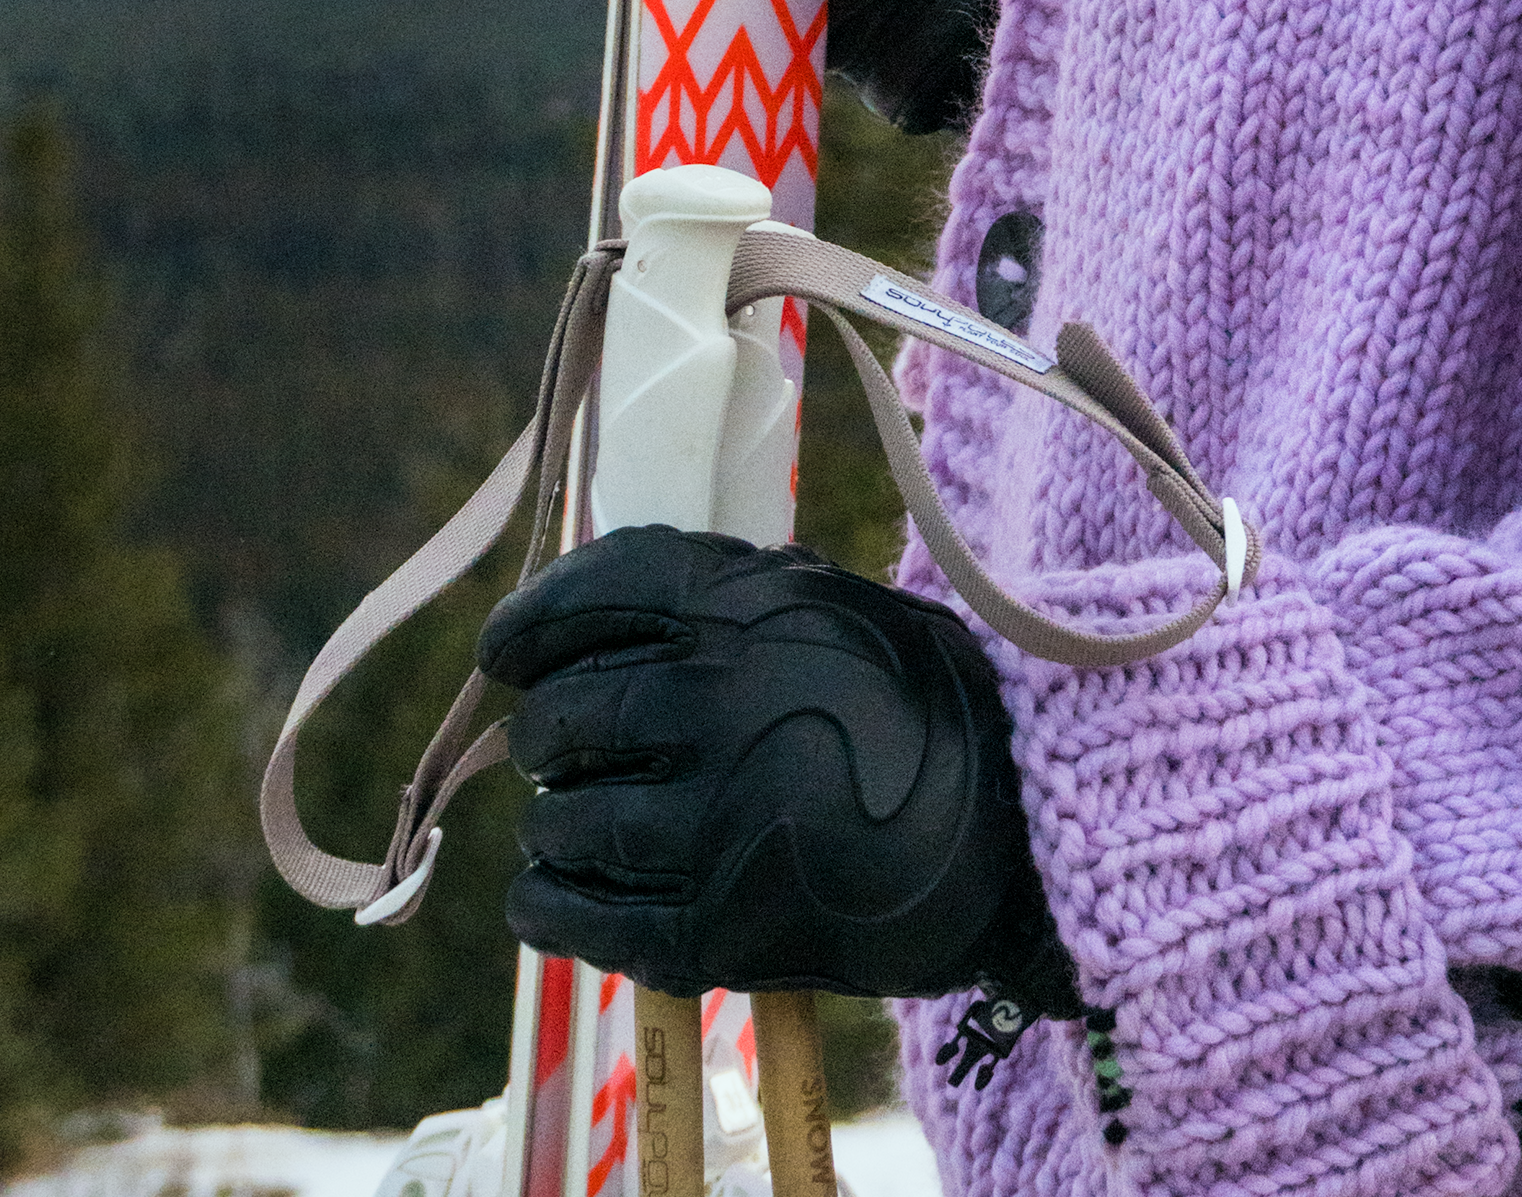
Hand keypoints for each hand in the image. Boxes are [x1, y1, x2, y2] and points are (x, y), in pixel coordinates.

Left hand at [478, 529, 1066, 1005]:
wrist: (1015, 834)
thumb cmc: (918, 707)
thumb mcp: (832, 607)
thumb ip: (722, 598)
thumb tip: (593, 608)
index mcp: (748, 605)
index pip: (594, 591)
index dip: (531, 620)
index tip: (505, 652)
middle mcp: (715, 699)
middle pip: (561, 713)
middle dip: (549, 732)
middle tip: (571, 746)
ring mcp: (711, 821)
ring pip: (559, 819)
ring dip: (556, 821)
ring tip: (582, 821)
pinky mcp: (713, 930)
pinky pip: (573, 915)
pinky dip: (546, 901)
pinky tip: (552, 891)